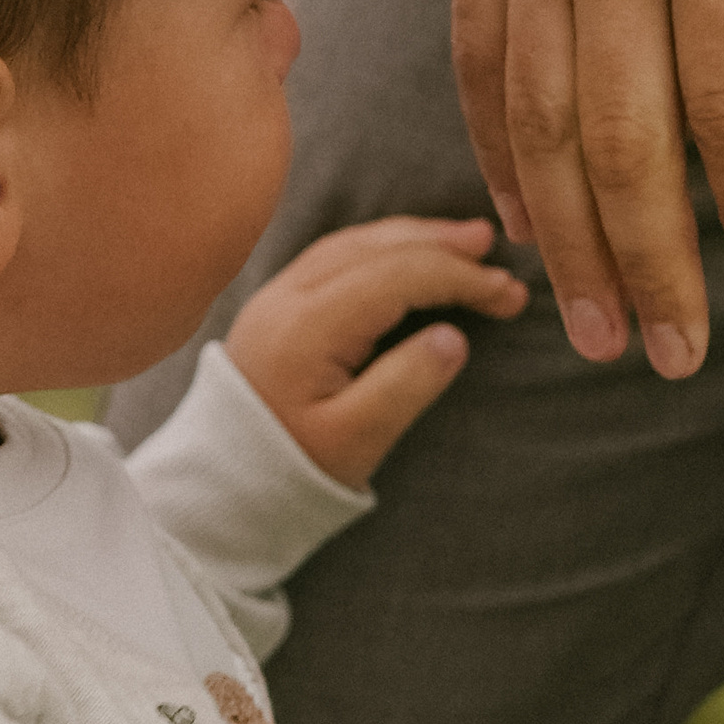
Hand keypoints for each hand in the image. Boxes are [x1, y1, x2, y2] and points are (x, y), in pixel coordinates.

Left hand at [225, 217, 524, 485]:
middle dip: (441, 246)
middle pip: (375, 247)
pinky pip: (334, 256)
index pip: (397, 277)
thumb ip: (405, 387)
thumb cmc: (288, 470)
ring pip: (352, 244)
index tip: (508, 294)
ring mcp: (275, 297)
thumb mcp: (354, 442)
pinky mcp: (273, 307)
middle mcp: (286, 298)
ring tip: (463, 241)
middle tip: (495, 253)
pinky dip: (380, 248)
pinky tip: (407, 254)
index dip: (458, 278)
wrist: (215, 486)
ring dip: (411, 237)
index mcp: (308, 328)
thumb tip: (453, 338)